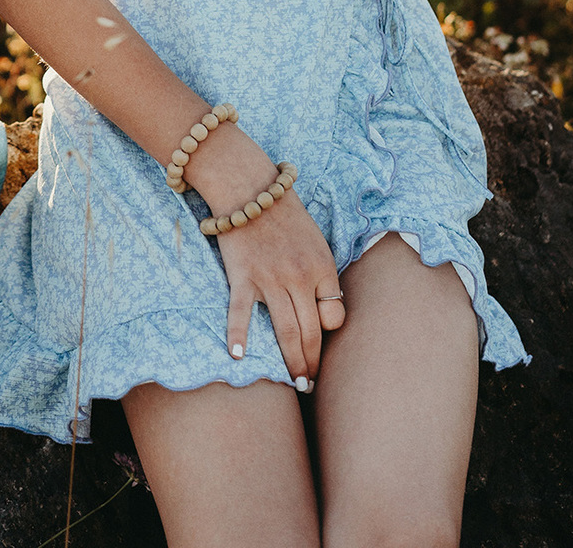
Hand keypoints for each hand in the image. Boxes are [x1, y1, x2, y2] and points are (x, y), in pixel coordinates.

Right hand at [187, 129, 344, 386]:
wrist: (249, 186)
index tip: (323, 344)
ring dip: (291, 362)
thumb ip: (321, 273)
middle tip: (310, 385)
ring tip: (295, 384)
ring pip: (285, 331)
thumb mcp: (316, 239)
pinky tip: (238, 357)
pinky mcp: (243, 277)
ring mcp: (270, 279)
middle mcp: (299, 277)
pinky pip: (241, 314)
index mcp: (322, 266)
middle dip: (313, 362)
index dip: (329, 333)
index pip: (334, 315)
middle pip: (311, 331)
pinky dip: (238, 336)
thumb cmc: (284, 212)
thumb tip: (327, 310)